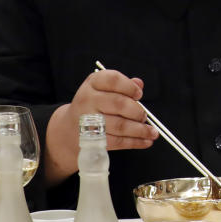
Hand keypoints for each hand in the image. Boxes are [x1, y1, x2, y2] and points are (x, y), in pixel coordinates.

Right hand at [44, 68, 157, 184]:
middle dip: (138, 111)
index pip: (113, 79)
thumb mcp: (103, 89)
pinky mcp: (92, 140)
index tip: (139, 94)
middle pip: (119, 104)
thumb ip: (122, 85)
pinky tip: (146, 141)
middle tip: (144, 116)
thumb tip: (139, 84)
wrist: (69, 129)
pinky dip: (136, 142)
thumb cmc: (93, 106)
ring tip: (151, 132)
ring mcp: (88, 121)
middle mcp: (88, 100)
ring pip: (121, 125)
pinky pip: (118, 141)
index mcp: (92, 83)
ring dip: (141, 130)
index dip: (130, 87)